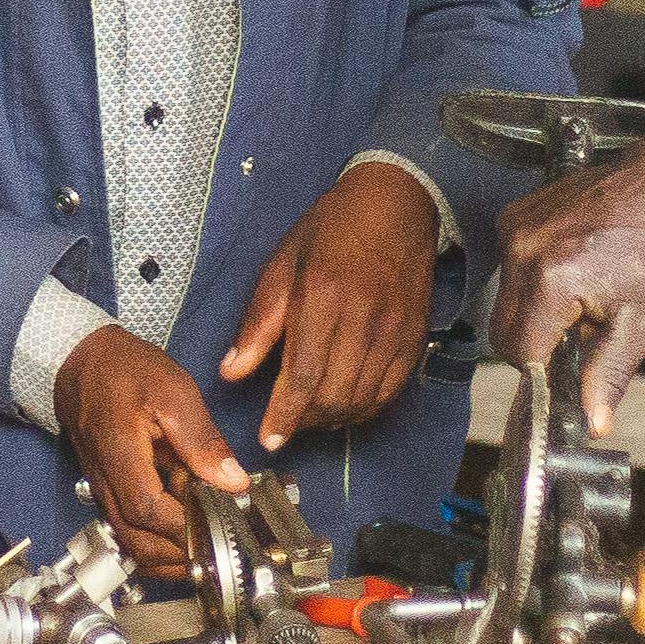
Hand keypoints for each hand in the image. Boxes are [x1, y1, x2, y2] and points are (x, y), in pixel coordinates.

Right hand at [53, 325, 252, 575]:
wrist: (82, 360)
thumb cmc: (125, 369)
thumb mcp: (173, 390)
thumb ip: (202, 439)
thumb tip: (232, 482)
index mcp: (119, 452)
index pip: (146, 508)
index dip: (182, 527)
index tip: (216, 528)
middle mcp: (104, 478)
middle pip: (134, 539)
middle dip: (175, 556)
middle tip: (215, 550)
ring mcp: (101, 487)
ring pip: (128, 541)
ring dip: (165, 555)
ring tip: (203, 548)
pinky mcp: (105, 489)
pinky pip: (126, 527)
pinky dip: (154, 541)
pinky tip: (182, 532)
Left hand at [217, 164, 442, 441]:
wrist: (396, 203)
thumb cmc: (330, 230)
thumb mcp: (282, 265)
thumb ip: (258, 324)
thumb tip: (230, 373)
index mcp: (323, 297)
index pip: (303, 375)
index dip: (284, 416)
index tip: (268, 439)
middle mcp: (364, 318)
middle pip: (334, 396)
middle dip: (306, 421)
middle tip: (286, 424)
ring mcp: (395, 331)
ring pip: (363, 400)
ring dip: (334, 419)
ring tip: (312, 415)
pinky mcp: (415, 337)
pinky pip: (390, 392)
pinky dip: (365, 409)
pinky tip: (345, 405)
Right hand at [482, 121, 644, 430]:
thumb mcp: (641, 323)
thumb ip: (609, 376)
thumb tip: (593, 423)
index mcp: (551, 280)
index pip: (520, 352)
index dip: (543, 368)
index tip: (568, 366)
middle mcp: (522, 251)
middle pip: (503, 330)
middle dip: (536, 343)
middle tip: (578, 333)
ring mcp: (513, 230)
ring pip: (503, 301)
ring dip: (533, 312)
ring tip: (577, 299)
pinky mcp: (512, 217)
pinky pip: (508, 269)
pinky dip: (531, 282)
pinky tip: (568, 271)